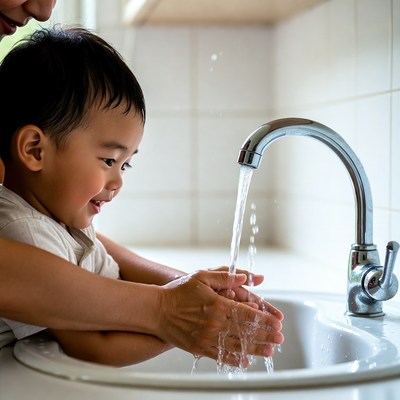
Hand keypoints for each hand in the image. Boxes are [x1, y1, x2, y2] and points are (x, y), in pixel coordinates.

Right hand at [157, 270, 283, 365]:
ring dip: (255, 349)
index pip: (247, 314)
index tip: (277, 323)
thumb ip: (225, 277)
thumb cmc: (178, 292)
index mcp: (217, 304)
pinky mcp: (199, 347)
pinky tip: (245, 361)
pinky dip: (235, 360)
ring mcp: (207, 337)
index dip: (265, 319)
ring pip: (237, 345)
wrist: (156, 310)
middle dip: (265, 335)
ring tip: (269, 350)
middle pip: (246, 331)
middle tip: (279, 338)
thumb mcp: (201, 277)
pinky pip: (221, 356)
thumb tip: (246, 278)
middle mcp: (214, 323)